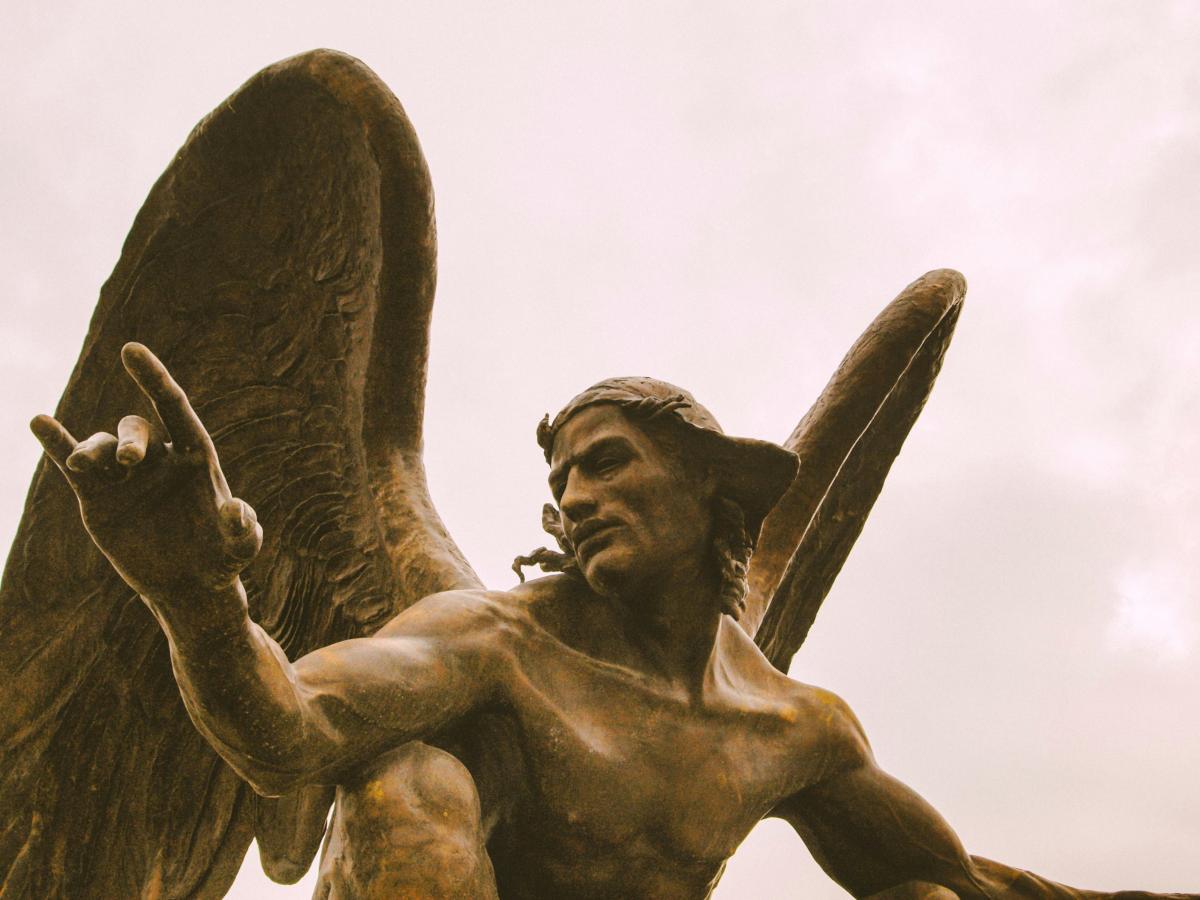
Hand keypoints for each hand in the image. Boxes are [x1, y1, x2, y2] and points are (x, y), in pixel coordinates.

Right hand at [30, 343, 261, 604]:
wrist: (189, 585)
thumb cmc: (222, 558)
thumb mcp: (240, 546)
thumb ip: (243, 527)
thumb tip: (236, 510)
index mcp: (194, 455)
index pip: (174, 407)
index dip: (154, 378)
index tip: (131, 349)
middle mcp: (159, 459)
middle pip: (137, 429)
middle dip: (129, 439)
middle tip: (129, 461)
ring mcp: (127, 478)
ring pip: (102, 447)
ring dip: (92, 450)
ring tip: (83, 465)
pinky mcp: (101, 499)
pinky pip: (74, 468)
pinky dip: (56, 444)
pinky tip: (39, 422)